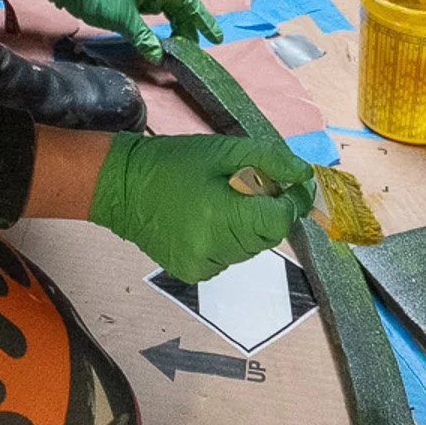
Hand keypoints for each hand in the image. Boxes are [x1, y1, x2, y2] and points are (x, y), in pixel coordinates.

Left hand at [51, 0, 223, 62]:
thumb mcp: (123, 19)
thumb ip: (144, 38)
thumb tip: (160, 57)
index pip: (188, 0)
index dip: (203, 19)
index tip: (214, 37)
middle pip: (182, 6)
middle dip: (191, 27)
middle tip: (195, 50)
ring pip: (170, 10)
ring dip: (178, 28)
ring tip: (181, 48)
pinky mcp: (136, 0)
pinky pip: (158, 13)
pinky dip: (164, 26)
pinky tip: (165, 39)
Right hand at [88, 132, 315, 282]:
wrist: (122, 186)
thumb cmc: (171, 162)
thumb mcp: (222, 150)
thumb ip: (268, 161)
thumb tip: (304, 175)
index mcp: (222, 215)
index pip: (279, 221)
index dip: (287, 202)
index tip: (283, 185)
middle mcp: (214, 248)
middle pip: (267, 237)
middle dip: (265, 211)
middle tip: (244, 185)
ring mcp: (202, 265)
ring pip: (249, 249)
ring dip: (246, 226)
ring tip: (220, 200)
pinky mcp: (192, 274)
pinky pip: (228, 258)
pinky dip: (227, 240)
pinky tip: (205, 219)